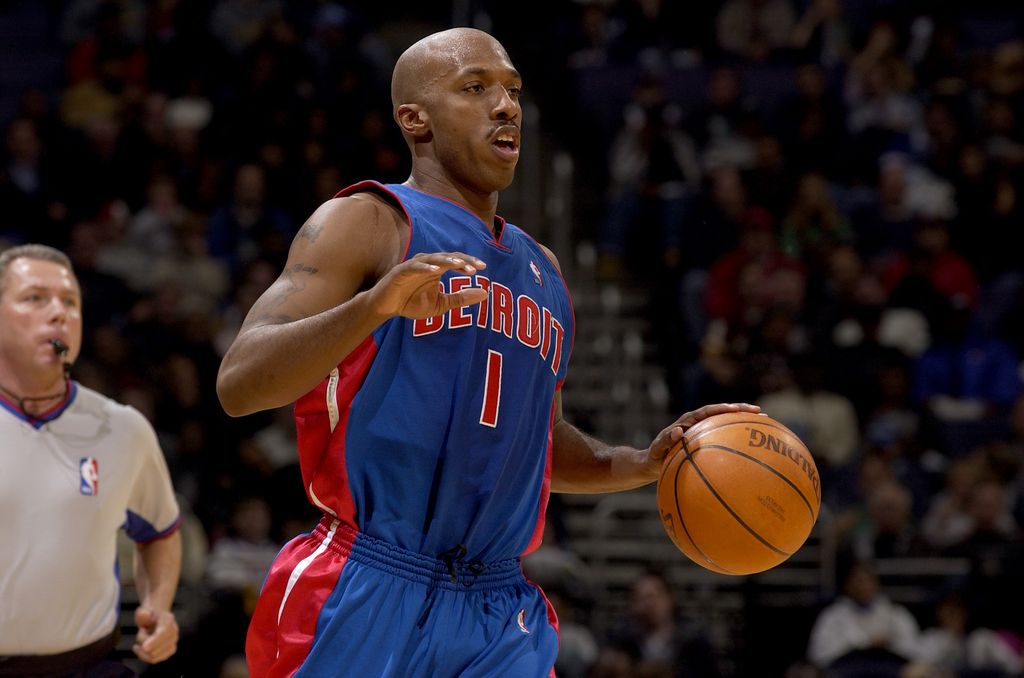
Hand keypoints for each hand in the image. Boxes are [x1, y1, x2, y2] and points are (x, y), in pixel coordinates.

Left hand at [132, 606, 178, 662]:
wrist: (156, 618)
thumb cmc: (148, 615)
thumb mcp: (143, 611)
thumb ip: (142, 613)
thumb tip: (144, 615)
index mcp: (168, 620)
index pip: (162, 633)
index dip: (154, 641)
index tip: (144, 647)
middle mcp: (174, 631)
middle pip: (156, 647)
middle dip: (142, 643)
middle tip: (140, 632)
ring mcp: (174, 642)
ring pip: (154, 656)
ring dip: (142, 651)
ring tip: (141, 640)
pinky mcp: (171, 650)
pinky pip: (155, 660)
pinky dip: (144, 656)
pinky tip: (141, 649)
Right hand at [370, 252, 487, 319]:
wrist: (387, 307)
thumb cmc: (412, 303)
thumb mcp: (441, 304)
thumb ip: (460, 299)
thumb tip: (485, 293)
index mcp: (438, 269)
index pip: (457, 261)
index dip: (469, 262)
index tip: (483, 268)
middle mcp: (428, 264)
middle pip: (448, 256)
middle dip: (462, 260)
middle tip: (476, 267)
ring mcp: (414, 265)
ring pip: (433, 258)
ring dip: (446, 261)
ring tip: (458, 264)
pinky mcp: (401, 271)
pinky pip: (414, 266)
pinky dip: (424, 267)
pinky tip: (434, 270)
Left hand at [646, 403, 761, 467]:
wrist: (653, 462)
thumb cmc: (655, 456)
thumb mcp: (657, 449)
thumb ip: (666, 439)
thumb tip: (678, 431)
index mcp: (687, 422)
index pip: (707, 411)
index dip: (721, 409)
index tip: (735, 409)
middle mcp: (697, 423)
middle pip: (722, 413)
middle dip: (740, 410)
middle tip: (759, 412)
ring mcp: (703, 431)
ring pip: (725, 423)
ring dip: (743, 421)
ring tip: (764, 422)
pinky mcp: (706, 441)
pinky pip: (724, 437)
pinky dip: (737, 437)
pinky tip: (752, 445)